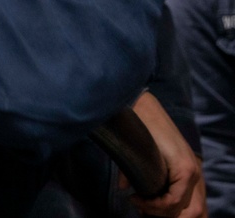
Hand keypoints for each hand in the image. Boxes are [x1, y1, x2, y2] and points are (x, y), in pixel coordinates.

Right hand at [119, 91, 206, 217]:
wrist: (140, 108)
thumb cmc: (138, 128)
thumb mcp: (141, 156)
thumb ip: (136, 173)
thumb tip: (122, 188)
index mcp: (187, 171)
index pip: (185, 205)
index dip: (162, 212)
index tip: (140, 206)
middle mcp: (194, 173)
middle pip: (188, 211)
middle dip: (161, 214)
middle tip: (140, 208)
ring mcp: (192, 171)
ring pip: (181, 208)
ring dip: (157, 211)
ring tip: (138, 202)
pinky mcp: (186, 168)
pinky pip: (175, 199)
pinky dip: (157, 204)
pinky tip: (139, 198)